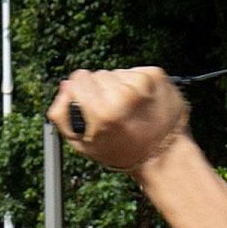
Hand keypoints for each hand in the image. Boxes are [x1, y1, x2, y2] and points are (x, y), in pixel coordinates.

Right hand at [48, 67, 189, 172]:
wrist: (164, 155)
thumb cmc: (123, 152)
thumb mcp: (83, 144)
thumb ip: (63, 115)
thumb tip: (65, 86)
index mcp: (103, 111)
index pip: (78, 77)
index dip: (82, 91)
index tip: (92, 104)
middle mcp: (123, 95)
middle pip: (98, 74)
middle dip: (102, 90)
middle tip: (116, 113)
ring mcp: (143, 83)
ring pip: (117, 73)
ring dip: (120, 87)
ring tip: (131, 109)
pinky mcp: (157, 76)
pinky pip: (135, 72)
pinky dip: (136, 84)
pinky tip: (142, 103)